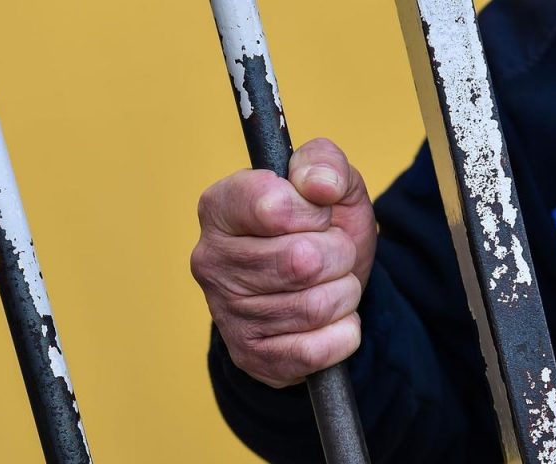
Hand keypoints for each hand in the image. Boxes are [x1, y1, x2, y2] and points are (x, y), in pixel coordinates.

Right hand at [191, 138, 376, 387]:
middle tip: (332, 254)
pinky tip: (329, 320)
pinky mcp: (250, 356)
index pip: (275, 207)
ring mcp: (226, 313)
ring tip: (330, 284)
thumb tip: (320, 185)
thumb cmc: (320, 230)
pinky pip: (317, 350)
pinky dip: (342, 332)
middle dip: (338, 255)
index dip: (315, 212)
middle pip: (304, 261)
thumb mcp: (331, 184)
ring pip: (316, 307)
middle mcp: (211, 260)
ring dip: (344, 294)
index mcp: (221, 205)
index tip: (317, 214)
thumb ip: (325, 164)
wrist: (322, 286)